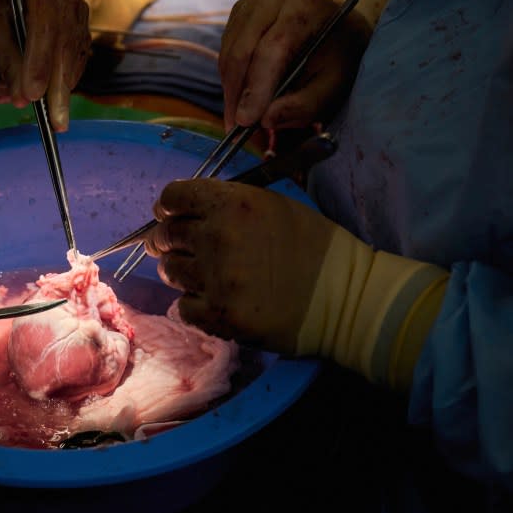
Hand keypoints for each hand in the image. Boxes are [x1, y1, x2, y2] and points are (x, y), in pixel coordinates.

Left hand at [0, 0, 90, 130]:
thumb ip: (4, 61)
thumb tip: (21, 98)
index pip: (46, 23)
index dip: (40, 61)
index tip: (32, 94)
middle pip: (65, 43)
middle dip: (55, 86)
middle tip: (51, 121)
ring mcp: (76, 15)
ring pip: (73, 59)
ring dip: (56, 92)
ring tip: (32, 111)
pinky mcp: (78, 36)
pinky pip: (74, 67)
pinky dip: (58, 89)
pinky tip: (40, 101)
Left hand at [143, 178, 448, 392]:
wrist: (347, 297)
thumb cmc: (315, 247)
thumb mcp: (273, 205)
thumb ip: (225, 204)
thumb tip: (179, 214)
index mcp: (232, 204)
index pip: (172, 198)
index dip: (168, 208)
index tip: (171, 216)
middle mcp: (218, 237)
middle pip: (164, 236)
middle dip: (169, 241)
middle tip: (185, 249)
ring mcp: (216, 279)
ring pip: (169, 271)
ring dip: (182, 273)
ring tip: (209, 276)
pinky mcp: (219, 315)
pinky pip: (182, 308)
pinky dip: (194, 305)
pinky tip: (216, 301)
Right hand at [219, 0, 370, 131]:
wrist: (334, 24)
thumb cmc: (336, 56)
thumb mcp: (333, 85)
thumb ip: (304, 105)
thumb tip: (266, 120)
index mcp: (304, 8)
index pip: (271, 49)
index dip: (256, 88)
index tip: (246, 121)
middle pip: (242, 51)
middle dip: (237, 95)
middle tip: (236, 128)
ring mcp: (250, 3)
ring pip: (228, 54)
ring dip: (231, 90)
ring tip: (240, 117)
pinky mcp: (237, 15)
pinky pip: (224, 53)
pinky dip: (230, 79)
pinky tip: (243, 95)